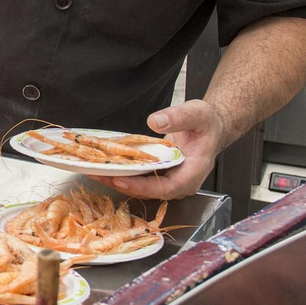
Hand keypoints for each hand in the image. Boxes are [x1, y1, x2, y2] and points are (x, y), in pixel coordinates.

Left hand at [100, 100, 224, 200]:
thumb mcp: (197, 113)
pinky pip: (141, 178)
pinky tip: (106, 165)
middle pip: (149, 191)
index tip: (120, 179)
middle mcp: (181, 182)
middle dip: (122, 184)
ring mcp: (171, 180)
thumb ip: (178, 117)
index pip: (165, 187)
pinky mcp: (161, 175)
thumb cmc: (207, 122)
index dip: (141, 187)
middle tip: (98, 174)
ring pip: (142, 187)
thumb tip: (155, 122)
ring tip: (94, 171)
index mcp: (193, 172)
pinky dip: (124, 173)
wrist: (211, 126)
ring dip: (118, 180)